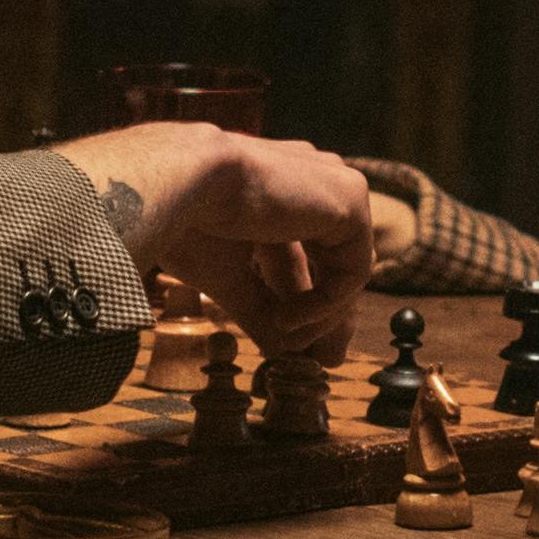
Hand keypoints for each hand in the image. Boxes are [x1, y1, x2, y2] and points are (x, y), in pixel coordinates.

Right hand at [58, 122, 373, 357]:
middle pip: (334, 260)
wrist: (185, 181)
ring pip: (348, 267)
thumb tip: (282, 351)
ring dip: (320, 314)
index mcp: (280, 185)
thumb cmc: (187, 219)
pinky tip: (286, 320)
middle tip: (323, 358)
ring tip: (284, 339)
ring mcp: (334, 186)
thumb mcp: (227, 274)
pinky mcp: (350, 200)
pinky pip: (353, 270)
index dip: (304, 298)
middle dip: (327, 314)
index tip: (292, 340)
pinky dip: (325, 304)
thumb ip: (260, 309)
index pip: (308, 248)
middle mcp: (311, 180)